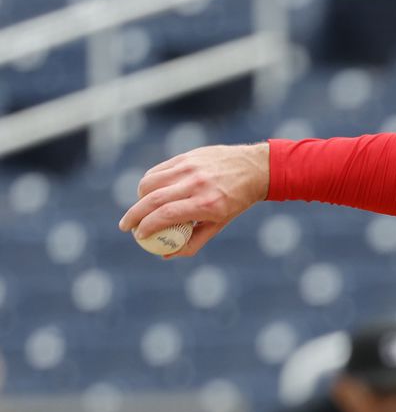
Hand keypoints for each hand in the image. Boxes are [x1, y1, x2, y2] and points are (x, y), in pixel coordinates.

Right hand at [117, 143, 269, 257]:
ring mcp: (189, 168)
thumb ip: (193, 241)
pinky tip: (150, 193)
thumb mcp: (220, 224)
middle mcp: (196, 184)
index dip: (147, 226)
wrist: (253, 168)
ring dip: (139, 198)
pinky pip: (158, 170)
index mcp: (207, 204)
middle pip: (152, 199)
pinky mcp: (185, 157)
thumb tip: (166, 254)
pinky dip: (149, 183)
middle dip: (134, 215)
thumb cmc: (236, 201)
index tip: (138, 236)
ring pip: (150, 182)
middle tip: (126, 226)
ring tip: (141, 209)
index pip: (166, 215)